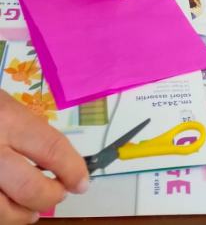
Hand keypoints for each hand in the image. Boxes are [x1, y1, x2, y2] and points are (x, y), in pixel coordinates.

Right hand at [0, 90, 88, 222]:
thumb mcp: (5, 106)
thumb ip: (29, 132)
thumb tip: (60, 164)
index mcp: (7, 120)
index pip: (51, 148)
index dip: (72, 169)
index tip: (82, 182)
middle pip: (28, 187)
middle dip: (50, 197)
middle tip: (58, 195)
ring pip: (3, 212)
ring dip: (24, 216)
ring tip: (33, 211)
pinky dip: (2, 217)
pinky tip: (8, 211)